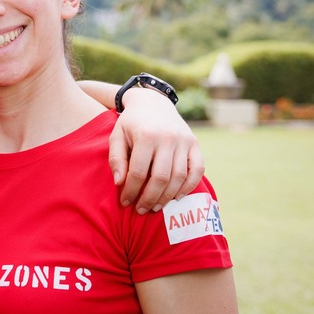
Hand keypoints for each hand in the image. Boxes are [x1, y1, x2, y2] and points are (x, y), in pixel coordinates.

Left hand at [108, 88, 203, 213]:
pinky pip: (197, 170)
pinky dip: (189, 186)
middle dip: (150, 198)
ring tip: (156, 207)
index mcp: (146, 136)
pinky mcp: (195, 144)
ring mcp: (184, 141)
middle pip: (161, 178)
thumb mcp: (116, 136)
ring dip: (168, 196)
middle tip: (141, 210)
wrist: (152, 102)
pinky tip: (177, 196)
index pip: (139, 172)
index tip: (125, 202)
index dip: (131, 191)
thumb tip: (119, 183)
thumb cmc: (130, 124)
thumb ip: (116, 159)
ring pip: (179, 177)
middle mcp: (168, 138)